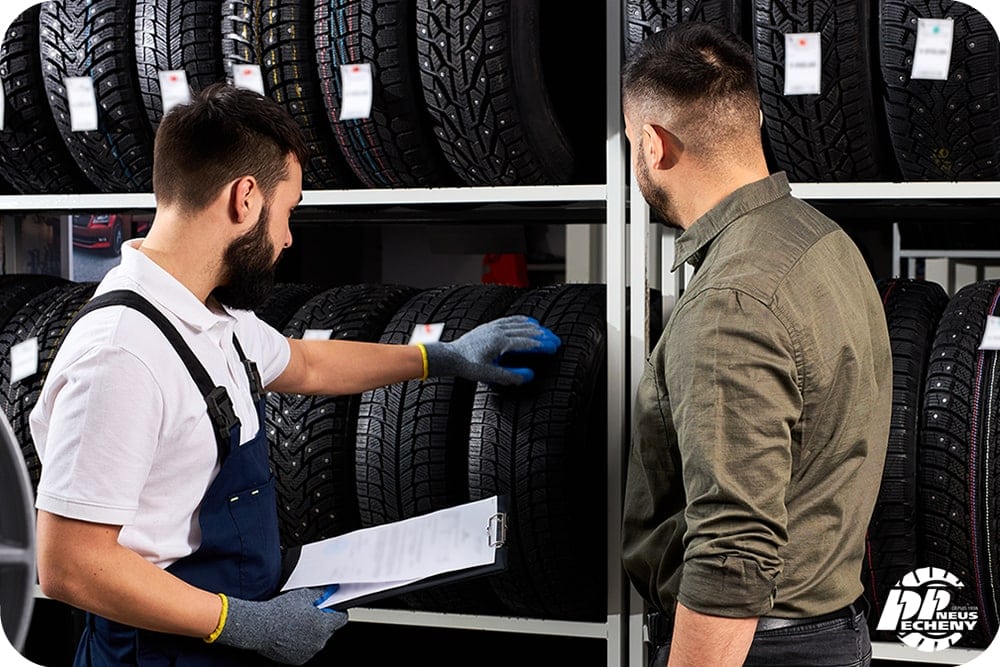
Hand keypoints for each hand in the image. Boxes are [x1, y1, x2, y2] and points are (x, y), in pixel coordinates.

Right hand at [214, 586, 347, 664]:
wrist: (259, 627)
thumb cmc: (279, 611)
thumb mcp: (303, 595)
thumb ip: (321, 593)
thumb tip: (331, 590)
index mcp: (323, 625)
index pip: (342, 618)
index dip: (336, 611)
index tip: (330, 608)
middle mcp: (319, 641)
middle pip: (329, 630)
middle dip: (322, 622)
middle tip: (307, 614)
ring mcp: (309, 652)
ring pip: (317, 640)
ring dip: (311, 633)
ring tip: (295, 624)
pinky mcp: (299, 660)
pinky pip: (305, 649)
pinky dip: (301, 643)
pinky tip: (290, 634)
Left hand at [423, 315, 560, 384]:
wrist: (451, 356)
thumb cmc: (468, 366)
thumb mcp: (490, 375)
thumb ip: (511, 376)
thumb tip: (529, 375)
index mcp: (500, 343)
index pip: (527, 343)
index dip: (543, 345)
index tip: (554, 348)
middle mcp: (498, 331)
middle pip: (527, 331)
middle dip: (544, 336)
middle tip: (556, 341)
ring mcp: (494, 327)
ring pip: (520, 323)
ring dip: (535, 328)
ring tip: (547, 332)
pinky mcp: (490, 326)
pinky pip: (510, 319)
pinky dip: (523, 321)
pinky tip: (529, 322)